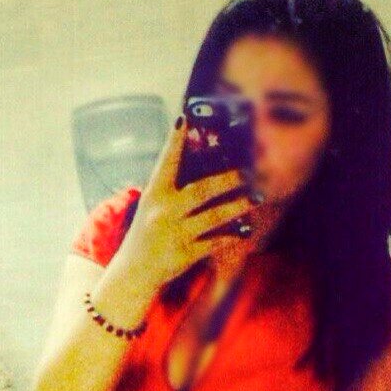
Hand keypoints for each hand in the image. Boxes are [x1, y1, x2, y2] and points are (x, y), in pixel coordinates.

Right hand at [118, 118, 258, 295]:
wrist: (134, 272)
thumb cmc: (146, 233)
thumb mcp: (151, 206)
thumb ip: (169, 186)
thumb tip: (197, 159)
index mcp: (154, 195)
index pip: (165, 163)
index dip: (174, 141)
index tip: (184, 118)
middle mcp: (164, 212)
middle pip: (201, 189)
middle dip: (229, 178)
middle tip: (248, 170)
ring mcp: (175, 234)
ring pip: (214, 216)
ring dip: (238, 205)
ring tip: (256, 196)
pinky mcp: (185, 254)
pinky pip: (215, 242)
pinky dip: (232, 235)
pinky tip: (246, 230)